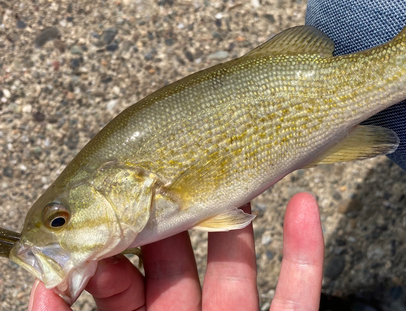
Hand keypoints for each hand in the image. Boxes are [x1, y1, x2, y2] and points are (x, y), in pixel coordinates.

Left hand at [28, 192, 323, 310]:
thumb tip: (41, 283)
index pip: (125, 283)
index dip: (121, 246)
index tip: (117, 211)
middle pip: (183, 264)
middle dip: (179, 218)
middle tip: (178, 170)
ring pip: (242, 268)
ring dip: (241, 220)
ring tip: (239, 173)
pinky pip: (301, 292)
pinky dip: (306, 249)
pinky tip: (304, 204)